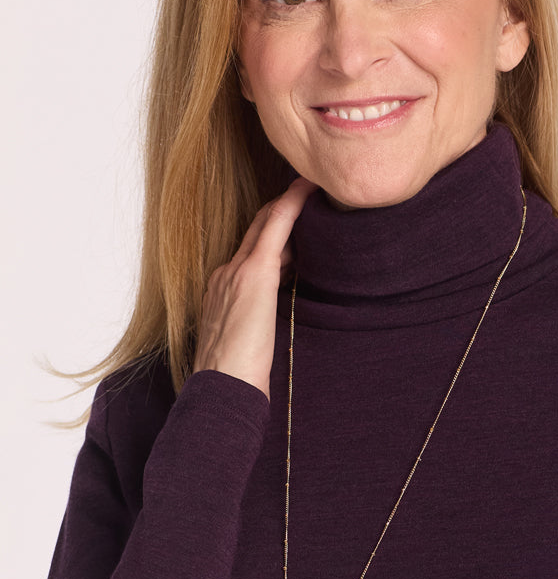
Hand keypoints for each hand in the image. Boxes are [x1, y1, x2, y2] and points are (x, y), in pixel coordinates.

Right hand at [193, 177, 316, 397]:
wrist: (223, 388)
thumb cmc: (238, 378)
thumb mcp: (248, 345)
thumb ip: (261, 325)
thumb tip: (278, 321)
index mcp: (221, 291)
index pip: (250, 253)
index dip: (273, 236)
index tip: (296, 227)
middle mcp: (224, 274)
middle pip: (256, 231)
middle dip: (280, 212)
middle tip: (308, 194)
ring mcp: (236, 271)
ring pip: (266, 225)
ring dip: (289, 206)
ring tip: (315, 191)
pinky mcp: (255, 273)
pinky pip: (276, 227)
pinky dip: (292, 205)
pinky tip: (308, 190)